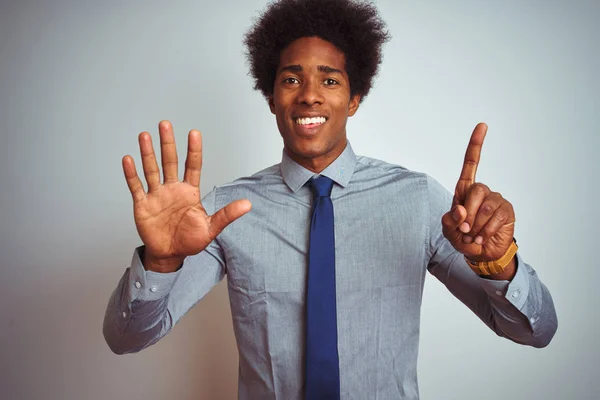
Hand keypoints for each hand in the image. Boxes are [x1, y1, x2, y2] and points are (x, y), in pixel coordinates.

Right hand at [122, 120, 251, 271]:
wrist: (170, 255)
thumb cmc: (190, 241)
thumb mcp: (210, 228)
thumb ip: (227, 215)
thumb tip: (247, 204)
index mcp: (189, 192)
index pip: (192, 166)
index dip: (193, 150)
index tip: (194, 133)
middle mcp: (172, 189)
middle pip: (169, 161)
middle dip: (167, 143)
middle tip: (165, 124)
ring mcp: (156, 195)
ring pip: (151, 170)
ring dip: (148, 153)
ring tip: (144, 136)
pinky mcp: (142, 204)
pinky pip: (136, 186)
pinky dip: (131, 174)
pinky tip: (128, 159)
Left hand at [441, 123, 514, 262]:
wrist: (483, 254)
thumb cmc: (464, 238)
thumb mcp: (450, 232)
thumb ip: (450, 222)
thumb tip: (460, 210)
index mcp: (464, 191)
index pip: (470, 164)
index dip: (475, 145)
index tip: (482, 125)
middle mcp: (482, 191)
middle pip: (475, 191)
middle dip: (468, 214)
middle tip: (466, 230)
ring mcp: (496, 200)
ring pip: (485, 208)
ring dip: (477, 227)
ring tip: (475, 236)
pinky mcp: (507, 210)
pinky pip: (496, 219)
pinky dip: (486, 232)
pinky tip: (484, 237)